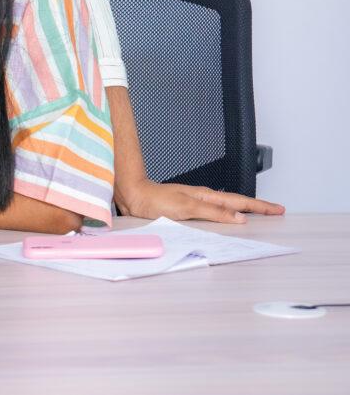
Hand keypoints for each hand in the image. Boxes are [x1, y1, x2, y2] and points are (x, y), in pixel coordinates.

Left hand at [115, 178, 284, 222]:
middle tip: (277, 210)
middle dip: (258, 206)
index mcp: (207, 196)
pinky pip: (215, 209)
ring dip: (244, 208)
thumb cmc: (155, 201)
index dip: (260, 206)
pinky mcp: (188, 206)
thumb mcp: (186, 208)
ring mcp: (196, 200)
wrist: (134, 195)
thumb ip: (213, 212)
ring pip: (227, 204)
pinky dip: (228, 212)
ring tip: (259, 213)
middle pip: (237, 201)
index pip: (240, 202)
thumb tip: (239, 218)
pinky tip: (227, 215)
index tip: (278, 209)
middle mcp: (204, 197)